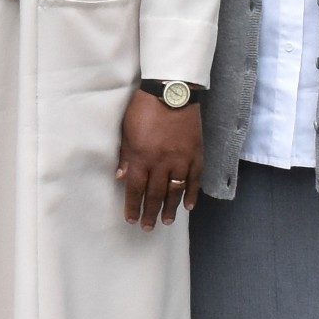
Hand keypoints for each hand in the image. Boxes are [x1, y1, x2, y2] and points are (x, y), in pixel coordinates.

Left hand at [116, 89, 202, 231]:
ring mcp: (181, 159)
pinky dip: (193, 194)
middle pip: (155, 194)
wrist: (172, 91)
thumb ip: (126, 156)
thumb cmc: (144, 108)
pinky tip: (189, 206)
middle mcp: (161, 162)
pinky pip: (195, 179)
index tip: (131, 219)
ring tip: (166, 221)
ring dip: (170, 208)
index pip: (136, 188)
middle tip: (148, 228)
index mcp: (142, 156)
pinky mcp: (196, 154)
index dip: (133, 206)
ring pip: (176, 191)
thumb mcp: (127, 130)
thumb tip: (122, 178)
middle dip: (150, 213)